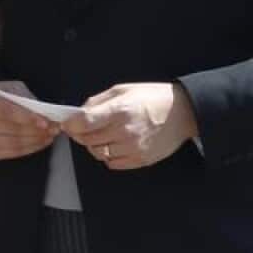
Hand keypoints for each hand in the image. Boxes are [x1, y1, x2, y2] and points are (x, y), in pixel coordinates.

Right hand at [0, 81, 58, 159]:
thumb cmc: (1, 96)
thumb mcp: (13, 88)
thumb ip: (27, 99)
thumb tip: (46, 113)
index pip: (7, 111)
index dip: (27, 117)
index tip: (45, 122)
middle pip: (11, 130)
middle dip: (36, 131)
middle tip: (54, 129)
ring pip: (13, 144)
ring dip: (35, 141)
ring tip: (50, 136)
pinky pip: (11, 154)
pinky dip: (29, 149)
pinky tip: (40, 143)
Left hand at [61, 83, 197, 169]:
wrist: (183, 113)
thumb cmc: (154, 98)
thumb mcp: (124, 89)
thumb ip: (98, 100)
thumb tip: (79, 112)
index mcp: (120, 110)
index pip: (83, 122)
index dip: (71, 123)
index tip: (68, 122)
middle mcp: (125, 131)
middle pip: (87, 140)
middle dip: (81, 134)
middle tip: (85, 127)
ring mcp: (132, 148)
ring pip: (98, 153)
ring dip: (95, 145)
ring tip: (104, 135)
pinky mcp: (140, 160)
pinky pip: (112, 163)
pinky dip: (109, 156)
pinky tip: (116, 144)